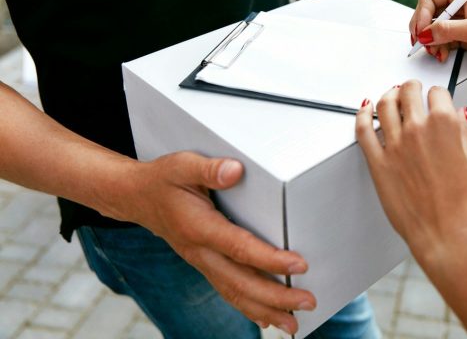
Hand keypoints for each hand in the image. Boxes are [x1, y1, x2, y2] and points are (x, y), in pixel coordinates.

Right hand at [118, 152, 313, 334]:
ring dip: (266, 310)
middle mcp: (200, 252)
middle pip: (240, 281)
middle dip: (276, 296)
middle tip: (308, 302)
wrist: (136, 198)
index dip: (270, 259)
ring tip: (294, 325)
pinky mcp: (205, 265)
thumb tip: (235, 171)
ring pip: (234, 293)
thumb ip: (209, 169)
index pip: (239, 248)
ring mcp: (202, 262)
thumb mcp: (182, 165)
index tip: (299, 264)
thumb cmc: (163, 179)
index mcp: (199, 228)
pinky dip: (249, 308)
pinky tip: (269, 319)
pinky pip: (228, 291)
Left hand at [355, 81, 466, 263]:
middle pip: (408, 92)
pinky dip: (362, 114)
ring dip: (388, 95)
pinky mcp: (378, 161)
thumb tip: (458, 113)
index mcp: (445, 124)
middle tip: (410, 89)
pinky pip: (363, 129)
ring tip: (391, 95)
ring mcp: (395, 144)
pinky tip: (365, 110)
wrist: (445, 229)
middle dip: (411, 87)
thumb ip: (463, 130)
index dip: (437, 95)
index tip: (435, 98)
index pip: (437, 93)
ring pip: (384, 104)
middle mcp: (418, 129)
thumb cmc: (460, 201)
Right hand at [410, 0, 466, 65]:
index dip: (422, 14)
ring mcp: (463, 21)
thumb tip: (425, 34)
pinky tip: (443, 55)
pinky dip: (440, 48)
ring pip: (435, 29)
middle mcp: (461, 4)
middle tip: (423, 45)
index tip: (421, 31)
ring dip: (431, 42)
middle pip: (429, 13)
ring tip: (436, 53)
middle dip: (424, 30)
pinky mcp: (466, 36)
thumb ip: (447, 31)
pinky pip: (444, 40)